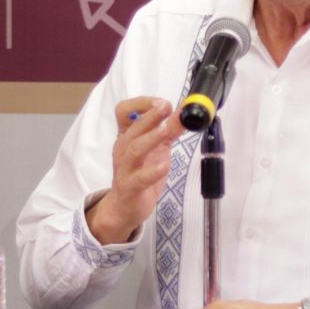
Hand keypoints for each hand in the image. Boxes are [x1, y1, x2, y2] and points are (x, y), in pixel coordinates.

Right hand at [85, 97, 185, 243]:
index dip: (141, 103)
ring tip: (165, 131)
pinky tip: (164, 166)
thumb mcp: (157, 148)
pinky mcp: (130, 187)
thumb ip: (170, 130)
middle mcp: (123, 148)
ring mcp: (125, 168)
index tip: (161, 102)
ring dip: (151, 138)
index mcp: (127, 135)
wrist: (125, 206)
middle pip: (133, 127)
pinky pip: (139, 178)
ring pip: (135, 149)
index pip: (123, 111)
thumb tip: (186, 111)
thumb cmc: (140, 172)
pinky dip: (152, 172)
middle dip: (150, 116)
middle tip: (166, 107)